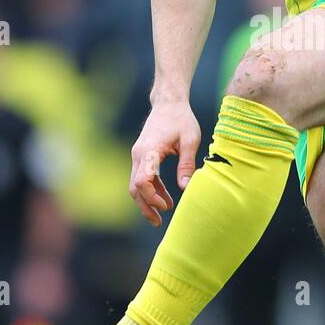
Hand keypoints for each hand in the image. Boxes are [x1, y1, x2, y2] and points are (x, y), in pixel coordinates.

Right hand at [129, 100, 200, 226]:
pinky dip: (151, 189)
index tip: (165, 206)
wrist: (169, 103)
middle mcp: (139, 154)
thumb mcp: (190, 141)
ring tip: (161, 215)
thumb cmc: (181, 119)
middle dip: (145, 206)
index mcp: (149, 150)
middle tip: (158, 222)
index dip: (151, 197)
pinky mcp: (142, 156)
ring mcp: (138, 155)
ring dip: (147, 200)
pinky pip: (142, 177)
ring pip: (136, 184)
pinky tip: (164, 198)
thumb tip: (186, 189)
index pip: (142, 180)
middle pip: (135, 187)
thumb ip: (187, 165)